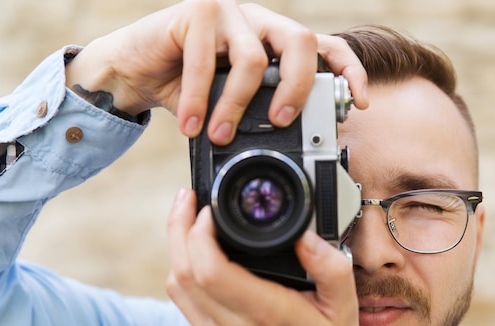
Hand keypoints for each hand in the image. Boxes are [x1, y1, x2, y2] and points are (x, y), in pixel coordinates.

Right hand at [65, 0, 367, 143]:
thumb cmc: (186, 88)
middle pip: (301, 43)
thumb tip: (290, 143)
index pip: (324, 46)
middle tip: (282, 123)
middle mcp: (257, 21)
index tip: (360, 103)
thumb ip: (259, 111)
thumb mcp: (230, 102)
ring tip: (220, 135)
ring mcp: (228, 11)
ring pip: (253, 60)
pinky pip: (207, 63)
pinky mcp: (196, 13)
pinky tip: (193, 126)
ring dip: (236, 108)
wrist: (135, 70)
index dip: (349, 70)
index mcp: (273, 40)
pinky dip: (201, 101)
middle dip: (298, 89)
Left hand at [165, 189, 361, 325]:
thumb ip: (330, 266)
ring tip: (189, 224)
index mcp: (268, 316)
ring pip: (176, 290)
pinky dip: (189, 280)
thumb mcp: (345, 308)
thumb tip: (304, 234)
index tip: (208, 208)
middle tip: (187, 200)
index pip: (210, 269)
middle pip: (182, 273)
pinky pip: (185, 309)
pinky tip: (203, 264)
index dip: (199, 232)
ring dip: (178, 251)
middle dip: (178, 228)